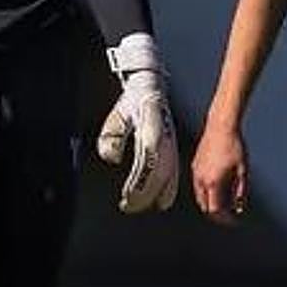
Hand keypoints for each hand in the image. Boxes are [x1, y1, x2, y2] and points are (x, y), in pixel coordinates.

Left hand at [99, 34, 179, 212]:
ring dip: (162, 190)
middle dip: (147, 192)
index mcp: (151, 129)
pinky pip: (174, 165)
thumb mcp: (118, 113)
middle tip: (134, 205)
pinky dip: (171, 183)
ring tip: (153, 204)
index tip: (127, 199)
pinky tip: (166, 194)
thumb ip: (112, 136)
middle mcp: (164, 137)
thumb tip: (111, 157)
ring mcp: (171, 140)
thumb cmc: (136, 96)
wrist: (153, 81)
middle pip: (160, 171)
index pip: (146, 163)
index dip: (138, 185)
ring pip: (171, 170)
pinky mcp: (172, 142)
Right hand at [191, 123, 249, 224]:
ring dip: (211, 201)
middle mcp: (201, 180)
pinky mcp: (194, 165)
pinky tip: (218, 185)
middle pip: (205, 205)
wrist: (221, 126)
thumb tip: (240, 205)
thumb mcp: (243, 169)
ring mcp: (196, 172)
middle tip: (229, 212)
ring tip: (225, 199)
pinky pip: (198, 184)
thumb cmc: (234, 145)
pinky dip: (206, 190)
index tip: (233, 221)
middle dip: (217, 211)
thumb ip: (241, 189)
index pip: (215, 210)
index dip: (224, 219)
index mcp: (213, 183)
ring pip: (200, 196)